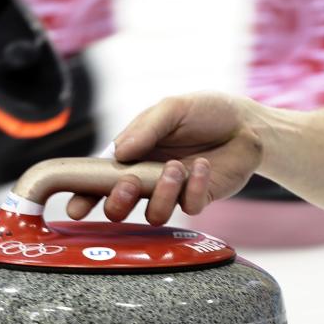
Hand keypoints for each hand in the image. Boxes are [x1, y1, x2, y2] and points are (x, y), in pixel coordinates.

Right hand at [67, 93, 264, 224]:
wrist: (247, 122)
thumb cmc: (205, 111)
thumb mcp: (172, 108)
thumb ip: (145, 128)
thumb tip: (118, 152)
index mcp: (132, 155)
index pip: (99, 179)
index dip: (83, 196)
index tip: (75, 209)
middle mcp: (147, 177)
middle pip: (119, 208)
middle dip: (118, 202)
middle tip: (132, 184)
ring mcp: (172, 191)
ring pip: (153, 215)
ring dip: (162, 194)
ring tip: (177, 166)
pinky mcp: (198, 198)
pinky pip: (189, 207)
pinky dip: (194, 186)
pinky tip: (202, 165)